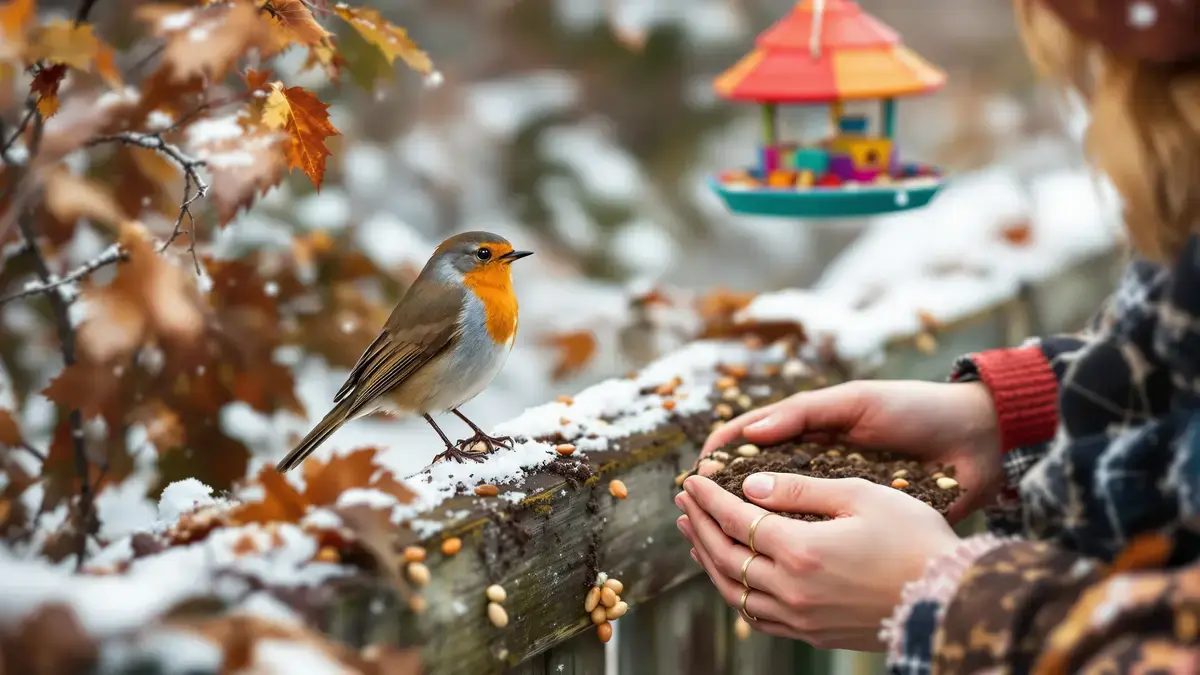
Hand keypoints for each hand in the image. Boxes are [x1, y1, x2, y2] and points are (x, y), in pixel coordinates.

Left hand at [675, 473, 960, 650]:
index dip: (710, 498)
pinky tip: (730, 572)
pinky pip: (758, 616)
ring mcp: (802, 618)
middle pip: (726, 557)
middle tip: (685, 501)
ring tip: (694, 533)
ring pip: (735, 591)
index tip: (693, 480)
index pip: (737, 520)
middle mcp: (794, 590)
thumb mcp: (862, 495)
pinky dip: (735, 591)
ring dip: (708, 559)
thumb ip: (801, 490)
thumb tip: (749, 485)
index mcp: (803, 550)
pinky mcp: (813, 634)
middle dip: (699, 526)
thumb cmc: (916, 538)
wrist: (953, 598)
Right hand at [701, 380, 1002, 521]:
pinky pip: (820, 535)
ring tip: (722, 539)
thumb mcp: (856, 401)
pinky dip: (795, 545)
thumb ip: (804, 413)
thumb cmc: (916, 409)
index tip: (699, 471)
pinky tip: (773, 558)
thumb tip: (749, 433)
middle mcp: (816, 463)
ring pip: (784, 513)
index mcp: (810, 429)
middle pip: (758, 481)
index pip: (752, 439)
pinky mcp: (861, 522)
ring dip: (753, 524)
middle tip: (697, 511)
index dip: (723, 454)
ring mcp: (837, 494)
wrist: (977, 441)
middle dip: (726, 494)